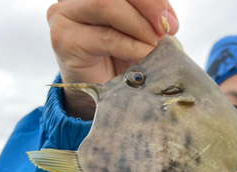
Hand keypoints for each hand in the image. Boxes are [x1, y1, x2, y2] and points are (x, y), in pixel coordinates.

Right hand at [47, 0, 178, 118]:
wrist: (100, 97)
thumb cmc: (119, 63)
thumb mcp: (138, 34)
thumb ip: (148, 19)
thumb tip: (167, 20)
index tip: (171, 22)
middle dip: (148, 6)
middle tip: (166, 30)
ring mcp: (65, 16)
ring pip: (107, 5)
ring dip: (139, 26)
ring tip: (154, 45)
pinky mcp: (65, 40)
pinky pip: (105, 37)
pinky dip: (131, 46)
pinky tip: (144, 55)